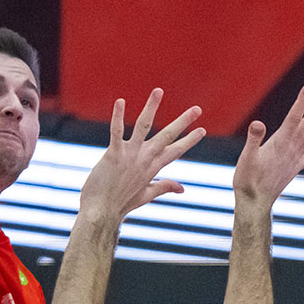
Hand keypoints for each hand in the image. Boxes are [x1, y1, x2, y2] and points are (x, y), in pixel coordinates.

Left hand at [78, 89, 204, 222]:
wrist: (101, 212)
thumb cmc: (120, 204)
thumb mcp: (146, 196)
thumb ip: (164, 187)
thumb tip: (182, 188)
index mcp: (153, 168)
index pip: (175, 151)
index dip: (189, 140)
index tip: (202, 130)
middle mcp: (145, 159)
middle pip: (167, 136)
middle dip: (183, 122)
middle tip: (197, 109)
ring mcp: (130, 155)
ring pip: (144, 127)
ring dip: (151, 107)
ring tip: (158, 91)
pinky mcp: (113, 154)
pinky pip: (117, 131)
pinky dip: (118, 116)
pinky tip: (121, 101)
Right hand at [233, 84, 303, 208]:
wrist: (255, 204)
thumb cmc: (247, 181)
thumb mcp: (246, 158)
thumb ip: (253, 140)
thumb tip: (258, 123)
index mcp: (280, 144)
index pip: (294, 118)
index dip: (301, 102)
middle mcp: (292, 150)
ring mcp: (295, 159)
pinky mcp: (294, 168)